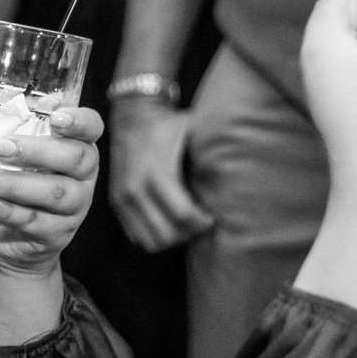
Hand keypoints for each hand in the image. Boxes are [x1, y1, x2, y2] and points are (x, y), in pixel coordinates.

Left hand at [0, 107, 103, 279]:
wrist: (11, 242)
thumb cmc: (14, 188)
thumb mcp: (13, 156)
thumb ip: (18, 129)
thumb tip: (24, 102)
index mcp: (79, 148)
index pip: (92, 128)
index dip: (79, 121)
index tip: (55, 118)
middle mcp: (84, 178)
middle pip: (76, 158)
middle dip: (36, 151)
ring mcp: (75, 209)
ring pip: (54, 193)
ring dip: (14, 184)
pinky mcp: (57, 235)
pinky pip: (35, 221)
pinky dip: (8, 211)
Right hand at [107, 97, 210, 251]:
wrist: (132, 116)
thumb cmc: (168, 125)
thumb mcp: (192, 133)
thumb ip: (209, 157)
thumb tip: (240, 178)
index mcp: (157, 173)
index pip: (183, 215)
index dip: (202, 223)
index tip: (213, 218)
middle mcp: (135, 189)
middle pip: (166, 235)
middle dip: (188, 234)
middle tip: (201, 224)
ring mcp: (123, 198)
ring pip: (150, 241)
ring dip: (170, 239)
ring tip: (185, 226)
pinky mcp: (116, 203)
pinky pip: (136, 236)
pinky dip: (153, 235)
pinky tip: (167, 222)